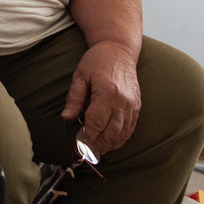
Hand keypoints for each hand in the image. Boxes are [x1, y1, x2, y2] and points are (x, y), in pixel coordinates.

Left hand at [61, 40, 141, 157]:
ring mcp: (132, 105)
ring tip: (95, 151)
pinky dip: (120, 139)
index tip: (77, 145)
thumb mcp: (80, 75)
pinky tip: (109, 143)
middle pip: (110, 133)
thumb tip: (66, 117)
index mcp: (107, 92)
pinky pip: (130, 129)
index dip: (86, 137)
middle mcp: (122, 101)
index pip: (96, 123)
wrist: (119, 49)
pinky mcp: (137, 106)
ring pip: (121, 134)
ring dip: (108, 146)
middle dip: (96, 146)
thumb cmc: (98, 60)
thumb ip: (74, 97)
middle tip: (84, 153)